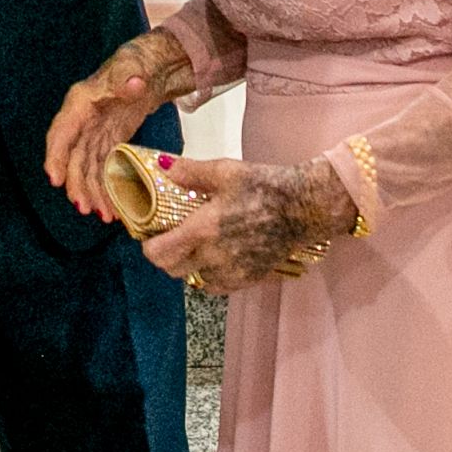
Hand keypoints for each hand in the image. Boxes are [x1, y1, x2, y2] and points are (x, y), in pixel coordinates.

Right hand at [44, 30, 191, 218]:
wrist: (148, 70)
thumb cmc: (135, 65)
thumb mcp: (132, 68)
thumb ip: (129, 77)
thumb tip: (134, 82)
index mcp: (80, 103)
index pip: (62, 132)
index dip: (56, 156)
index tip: (54, 180)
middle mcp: (81, 122)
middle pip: (72, 157)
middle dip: (77, 184)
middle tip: (84, 208)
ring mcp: (93, 134)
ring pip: (86, 169)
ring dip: (92, 193)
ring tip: (103, 217)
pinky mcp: (106, 143)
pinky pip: (101, 170)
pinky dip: (105, 189)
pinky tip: (112, 208)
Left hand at [139, 155, 357, 295]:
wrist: (304, 208)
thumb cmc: (264, 186)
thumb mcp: (225, 171)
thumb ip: (190, 172)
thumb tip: (163, 167)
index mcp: (203, 230)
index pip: (159, 254)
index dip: (148, 246)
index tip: (149, 233)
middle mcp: (214, 257)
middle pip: (172, 270)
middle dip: (164, 256)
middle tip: (168, 238)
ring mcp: (233, 272)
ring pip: (195, 280)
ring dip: (188, 266)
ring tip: (192, 245)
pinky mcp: (249, 279)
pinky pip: (218, 285)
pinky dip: (209, 274)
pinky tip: (214, 255)